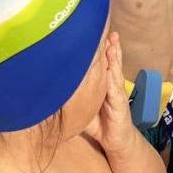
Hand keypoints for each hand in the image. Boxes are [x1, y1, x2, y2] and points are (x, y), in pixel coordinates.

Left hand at [83, 33, 135, 155]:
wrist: (118, 142)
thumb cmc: (101, 125)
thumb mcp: (84, 110)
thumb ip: (73, 101)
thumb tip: (52, 94)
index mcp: (103, 85)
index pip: (102, 64)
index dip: (100, 49)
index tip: (94, 34)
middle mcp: (112, 86)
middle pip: (111, 62)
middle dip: (110, 46)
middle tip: (107, 30)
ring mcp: (117, 93)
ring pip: (115, 71)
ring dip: (114, 56)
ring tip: (113, 42)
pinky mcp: (120, 104)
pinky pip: (115, 88)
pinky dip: (114, 76)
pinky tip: (112, 68)